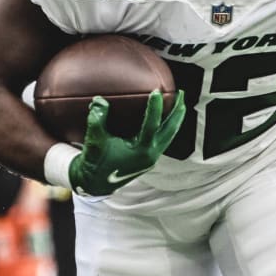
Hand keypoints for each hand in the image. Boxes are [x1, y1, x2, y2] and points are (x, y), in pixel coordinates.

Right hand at [68, 90, 184, 196]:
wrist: (95, 183)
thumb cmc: (95, 162)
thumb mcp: (95, 141)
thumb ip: (97, 119)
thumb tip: (99, 100)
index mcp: (141, 152)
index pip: (152, 126)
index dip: (155, 108)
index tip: (157, 92)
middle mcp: (151, 155)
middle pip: (171, 130)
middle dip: (178, 111)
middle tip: (181, 93)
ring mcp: (152, 157)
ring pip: (170, 135)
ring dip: (175, 119)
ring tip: (179, 103)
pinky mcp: (149, 158)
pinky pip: (164, 139)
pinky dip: (167, 127)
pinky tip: (166, 118)